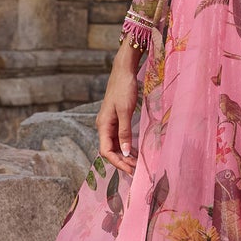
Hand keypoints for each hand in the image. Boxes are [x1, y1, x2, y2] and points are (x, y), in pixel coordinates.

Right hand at [98, 41, 141, 175]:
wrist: (123, 71)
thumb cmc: (124, 89)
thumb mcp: (125, 111)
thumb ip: (124, 132)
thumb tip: (125, 153)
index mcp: (103, 125)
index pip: (106, 151)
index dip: (118, 162)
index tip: (130, 170)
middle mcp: (103, 126)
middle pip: (110, 150)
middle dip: (122, 161)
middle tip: (136, 169)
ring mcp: (109, 123)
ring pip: (115, 145)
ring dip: (125, 155)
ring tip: (138, 163)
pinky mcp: (116, 119)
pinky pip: (119, 138)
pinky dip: (127, 146)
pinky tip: (136, 151)